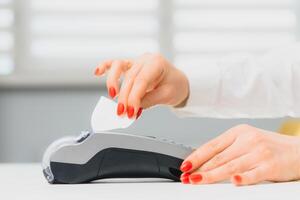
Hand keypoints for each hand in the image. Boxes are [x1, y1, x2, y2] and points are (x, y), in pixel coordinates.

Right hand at [94, 53, 188, 118]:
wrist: (178, 81)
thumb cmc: (175, 86)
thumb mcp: (166, 95)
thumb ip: (148, 101)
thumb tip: (131, 108)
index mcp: (157, 63)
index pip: (141, 81)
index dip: (134, 98)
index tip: (130, 113)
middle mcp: (145, 59)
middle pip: (129, 77)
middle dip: (124, 98)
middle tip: (123, 114)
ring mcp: (136, 61)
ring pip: (119, 66)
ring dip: (113, 82)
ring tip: (112, 97)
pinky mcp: (130, 66)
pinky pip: (115, 64)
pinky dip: (105, 67)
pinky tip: (97, 73)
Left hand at [180, 124, 299, 185]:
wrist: (299, 150)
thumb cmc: (270, 146)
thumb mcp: (247, 141)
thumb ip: (229, 149)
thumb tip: (205, 161)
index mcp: (239, 132)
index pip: (212, 145)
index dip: (197, 156)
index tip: (185, 166)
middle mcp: (248, 139)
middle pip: (218, 157)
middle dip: (200, 168)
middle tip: (187, 177)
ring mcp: (259, 152)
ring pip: (230, 166)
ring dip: (211, 175)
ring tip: (197, 181)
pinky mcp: (271, 165)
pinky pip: (254, 173)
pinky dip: (243, 178)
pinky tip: (233, 181)